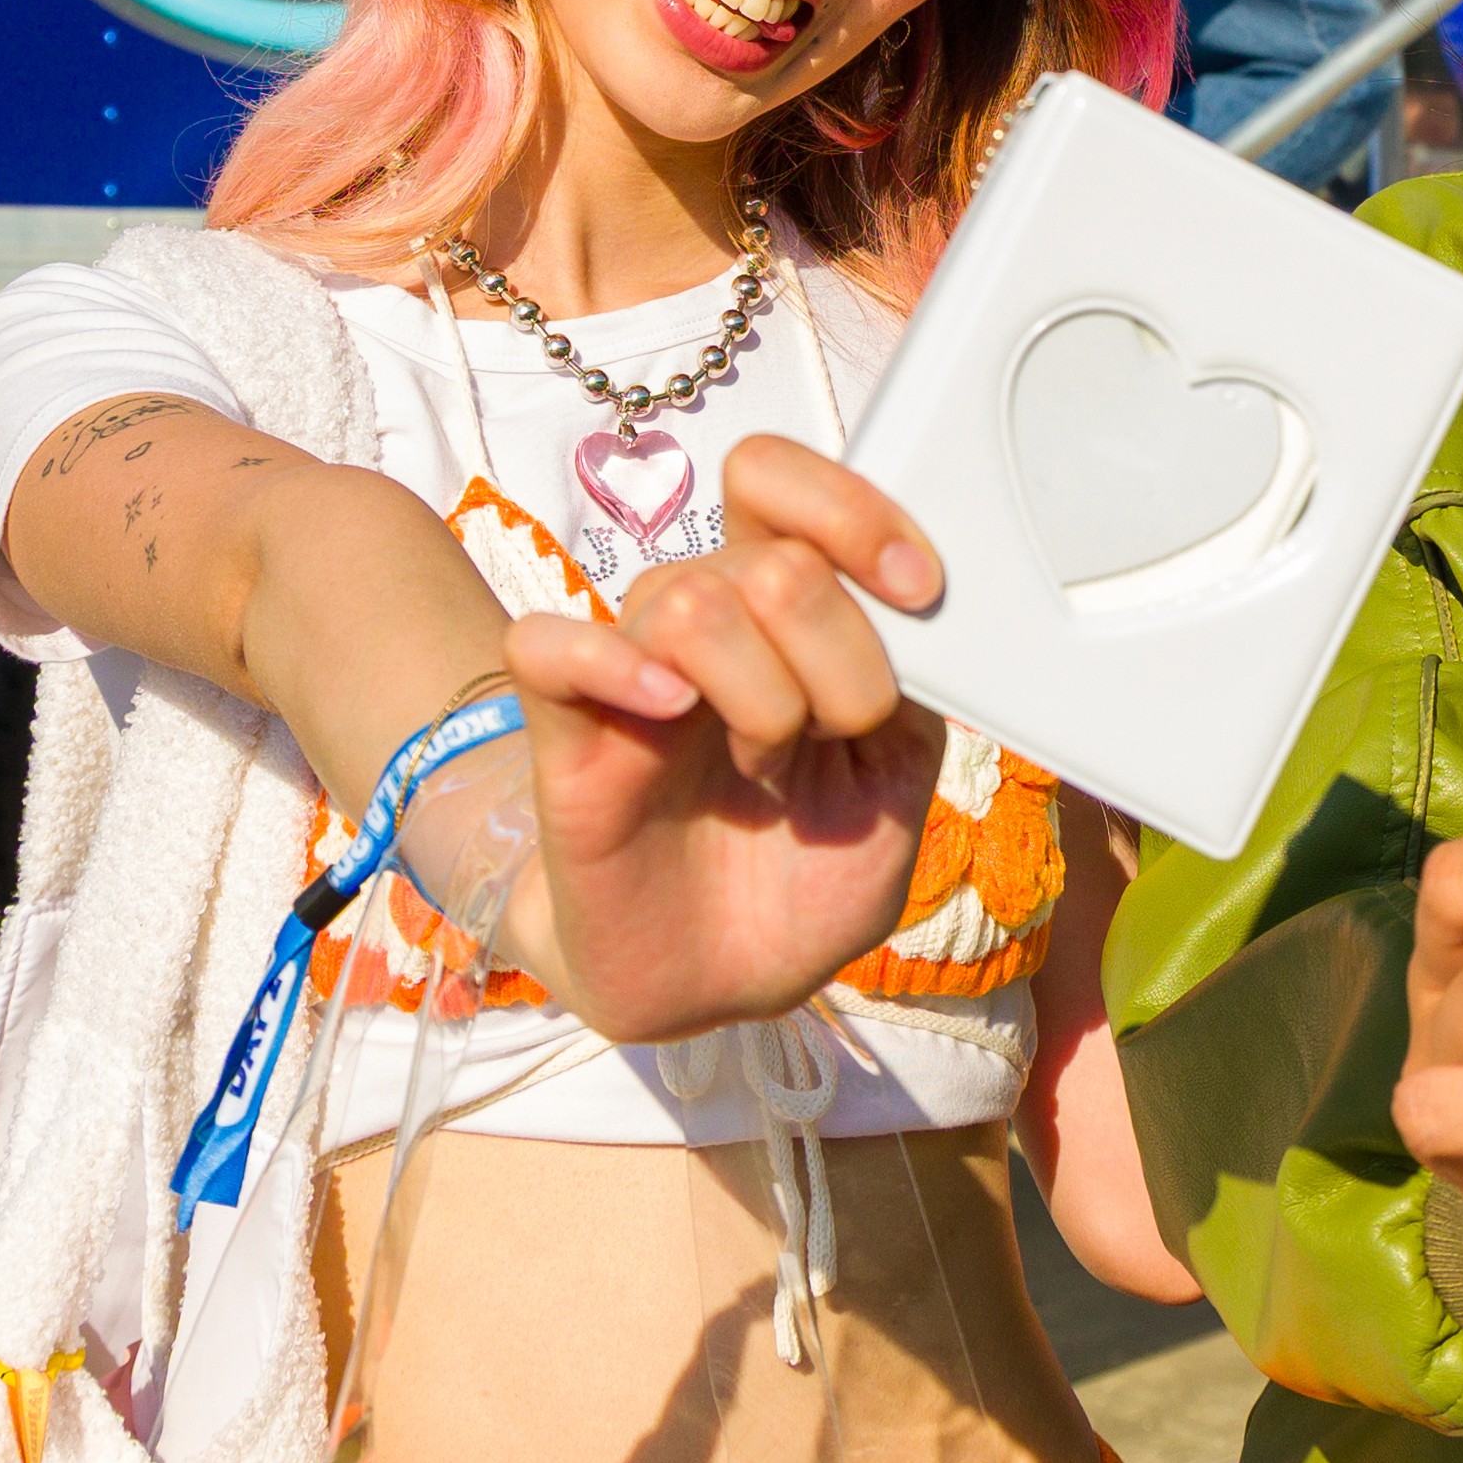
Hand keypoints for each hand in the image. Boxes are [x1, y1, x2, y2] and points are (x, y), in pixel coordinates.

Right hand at [495, 434, 943, 1040]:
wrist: (724, 982)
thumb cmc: (806, 872)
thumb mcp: (897, 778)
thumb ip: (912, 681)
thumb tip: (913, 597)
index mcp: (781, 610)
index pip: (776, 481)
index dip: (852, 510)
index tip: (917, 590)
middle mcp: (704, 620)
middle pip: (767, 558)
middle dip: (836, 657)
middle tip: (836, 738)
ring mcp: (630, 670)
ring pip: (685, 601)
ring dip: (759, 698)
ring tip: (764, 770)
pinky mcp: (564, 734)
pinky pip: (545, 646)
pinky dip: (612, 667)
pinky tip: (670, 715)